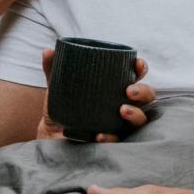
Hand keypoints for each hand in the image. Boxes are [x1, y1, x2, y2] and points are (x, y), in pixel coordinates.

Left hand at [34, 48, 154, 141]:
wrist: (50, 135)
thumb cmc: (62, 108)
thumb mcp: (57, 87)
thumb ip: (53, 69)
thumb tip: (48, 51)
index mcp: (114, 88)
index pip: (135, 76)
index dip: (140, 69)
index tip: (137, 64)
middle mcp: (122, 105)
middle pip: (146, 98)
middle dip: (143, 92)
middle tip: (129, 90)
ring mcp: (118, 124)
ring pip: (139, 121)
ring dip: (135, 114)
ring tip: (122, 111)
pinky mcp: (109, 141)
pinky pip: (117, 141)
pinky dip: (111, 137)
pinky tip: (100, 135)